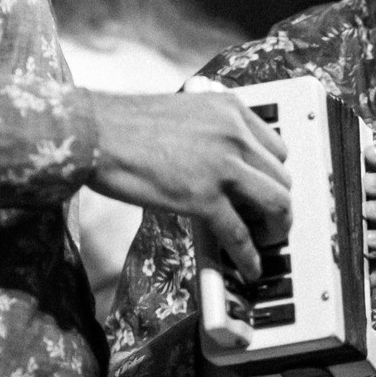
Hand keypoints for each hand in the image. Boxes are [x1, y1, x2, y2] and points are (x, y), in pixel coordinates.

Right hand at [89, 90, 290, 278]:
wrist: (94, 133)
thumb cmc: (125, 125)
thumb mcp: (184, 113)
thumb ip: (212, 133)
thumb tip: (224, 164)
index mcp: (230, 110)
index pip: (277, 147)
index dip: (274, 175)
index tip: (269, 190)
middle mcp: (234, 134)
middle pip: (282, 178)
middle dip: (279, 204)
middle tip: (269, 220)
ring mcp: (222, 167)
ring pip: (275, 204)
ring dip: (275, 229)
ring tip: (266, 242)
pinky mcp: (204, 198)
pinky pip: (240, 234)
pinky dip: (249, 256)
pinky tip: (249, 267)